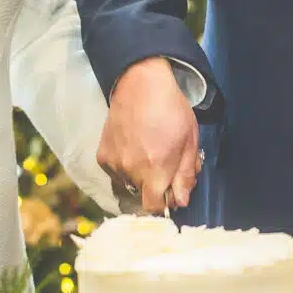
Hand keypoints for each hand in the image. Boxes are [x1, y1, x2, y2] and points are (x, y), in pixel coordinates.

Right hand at [98, 57, 199, 213]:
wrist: (141, 85)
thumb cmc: (171, 110)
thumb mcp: (190, 142)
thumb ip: (185, 175)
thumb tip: (181, 201)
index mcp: (156, 169)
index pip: (154, 208)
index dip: (164, 202)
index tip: (171, 192)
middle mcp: (132, 170)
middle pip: (143, 195)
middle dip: (155, 186)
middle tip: (164, 164)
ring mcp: (115, 163)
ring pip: (129, 184)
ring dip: (140, 176)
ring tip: (148, 152)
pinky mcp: (102, 156)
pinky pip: (116, 172)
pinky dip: (125, 166)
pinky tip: (133, 147)